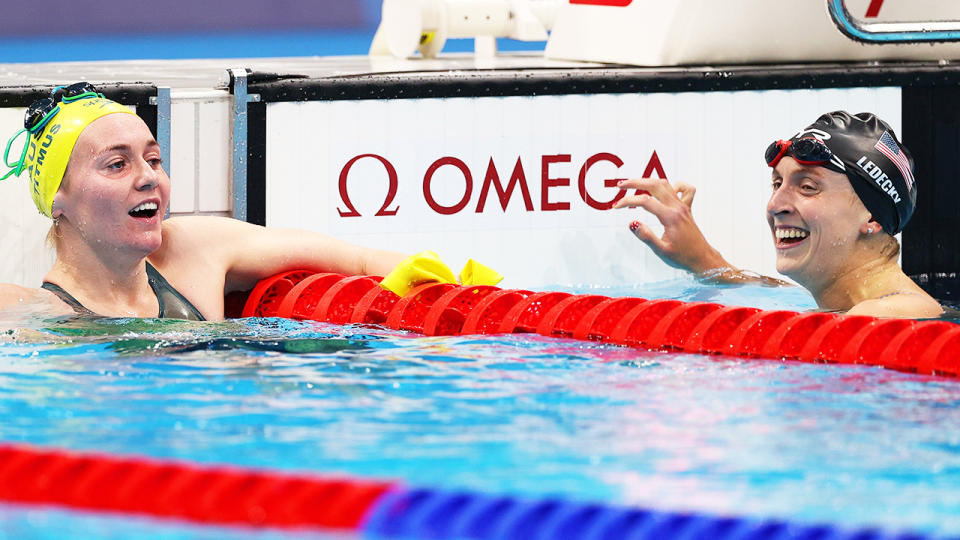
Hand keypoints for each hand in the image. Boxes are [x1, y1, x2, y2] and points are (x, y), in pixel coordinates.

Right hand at [613, 177, 728, 273]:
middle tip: (620, 185)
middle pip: (655, 185)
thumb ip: (646, 236)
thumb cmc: (683, 256)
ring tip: (634, 184)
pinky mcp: (686, 208)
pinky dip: (673, 185)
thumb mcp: (661, 251)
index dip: (628, 201)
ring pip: (666, 184)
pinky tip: (664, 192)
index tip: (616, 207)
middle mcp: (677, 208)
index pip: (645, 201)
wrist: (702, 258)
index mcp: (670, 217)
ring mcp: (683, 206)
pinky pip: (684, 189)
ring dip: (648, 181)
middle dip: (635, 182)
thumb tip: (632, 223)